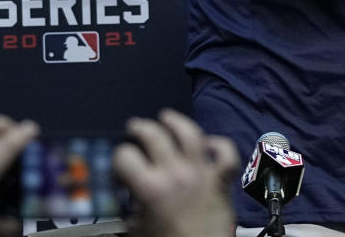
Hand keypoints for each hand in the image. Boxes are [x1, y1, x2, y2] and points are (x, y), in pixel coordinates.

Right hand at [113, 109, 237, 236]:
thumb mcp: (137, 228)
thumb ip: (130, 207)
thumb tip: (125, 193)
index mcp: (151, 188)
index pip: (125, 156)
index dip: (118, 157)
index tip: (119, 163)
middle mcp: (176, 174)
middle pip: (155, 135)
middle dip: (140, 128)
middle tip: (135, 128)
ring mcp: (201, 173)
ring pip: (190, 134)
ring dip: (176, 122)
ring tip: (167, 117)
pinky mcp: (220, 179)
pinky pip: (226, 153)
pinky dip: (219, 144)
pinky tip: (208, 142)